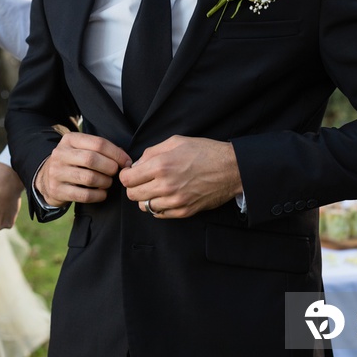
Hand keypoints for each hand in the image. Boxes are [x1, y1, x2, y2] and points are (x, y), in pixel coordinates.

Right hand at [36, 132, 131, 206]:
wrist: (46, 179)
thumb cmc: (73, 163)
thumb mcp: (81, 149)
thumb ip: (100, 150)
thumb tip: (125, 158)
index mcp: (69, 139)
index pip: (98, 143)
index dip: (116, 153)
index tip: (126, 162)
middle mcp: (60, 154)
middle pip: (92, 159)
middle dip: (110, 167)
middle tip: (116, 173)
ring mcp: (56, 173)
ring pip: (89, 178)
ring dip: (105, 182)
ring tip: (108, 183)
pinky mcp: (57, 190)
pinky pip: (84, 195)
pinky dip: (98, 195)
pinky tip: (102, 193)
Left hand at [119, 135, 242, 217]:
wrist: (230, 168)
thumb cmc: (204, 152)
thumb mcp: (176, 141)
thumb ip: (151, 152)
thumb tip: (136, 165)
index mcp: (161, 165)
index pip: (127, 179)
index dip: (126, 175)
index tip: (131, 173)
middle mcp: (165, 185)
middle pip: (133, 195)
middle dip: (134, 187)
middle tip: (142, 181)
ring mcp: (175, 201)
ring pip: (144, 207)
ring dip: (146, 198)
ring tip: (155, 189)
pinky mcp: (184, 211)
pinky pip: (159, 214)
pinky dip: (158, 207)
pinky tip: (166, 197)